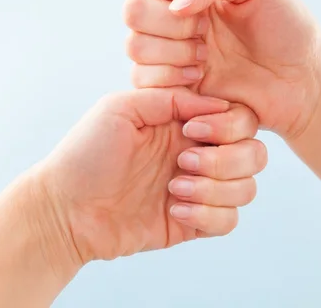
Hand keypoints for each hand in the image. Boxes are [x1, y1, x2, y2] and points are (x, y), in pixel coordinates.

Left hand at [38, 88, 265, 262]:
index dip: (229, 126)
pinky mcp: (193, 222)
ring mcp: (199, 189)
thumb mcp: (122, 108)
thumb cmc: (86, 154)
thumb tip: (217, 105)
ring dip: (215, 189)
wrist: (65, 209)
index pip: (240, 119)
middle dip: (226, 160)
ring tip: (173, 189)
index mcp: (186, 123)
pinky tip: (175, 210)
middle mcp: (199, 153)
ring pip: (247, 189)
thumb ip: (170, 98)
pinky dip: (208, 216)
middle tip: (183, 162)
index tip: (191, 131)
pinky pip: (229, 221)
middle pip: (255, 154)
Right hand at [123, 0, 320, 139]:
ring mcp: (170, 55)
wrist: (302, 80)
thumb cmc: (287, 28)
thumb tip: (177, 3)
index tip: (203, 3)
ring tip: (207, 58)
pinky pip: (144, 81)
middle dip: (170, 24)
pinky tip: (202, 77)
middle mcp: (172, 20)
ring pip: (135, 47)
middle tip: (206, 33)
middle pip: (132, 12)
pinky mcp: (173, 89)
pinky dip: (172, 78)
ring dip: (173, 52)